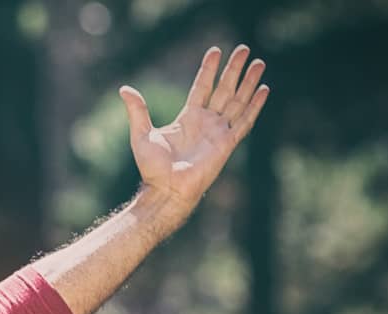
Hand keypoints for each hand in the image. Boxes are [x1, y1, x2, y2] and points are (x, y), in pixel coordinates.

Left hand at [119, 45, 268, 217]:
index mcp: (188, 118)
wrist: (166, 189)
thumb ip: (137, 110)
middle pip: (224, 89)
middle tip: (244, 49)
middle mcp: (206, 122)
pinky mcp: (227, 143)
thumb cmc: (152, 168)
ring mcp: (218, 132)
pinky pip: (244, 121)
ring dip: (248, 82)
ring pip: (237, 101)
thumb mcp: (141, 134)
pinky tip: (263, 90)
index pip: (202, 87)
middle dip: (234, 70)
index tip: (216, 51)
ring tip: (258, 63)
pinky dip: (254, 106)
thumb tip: (124, 89)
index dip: (209, 69)